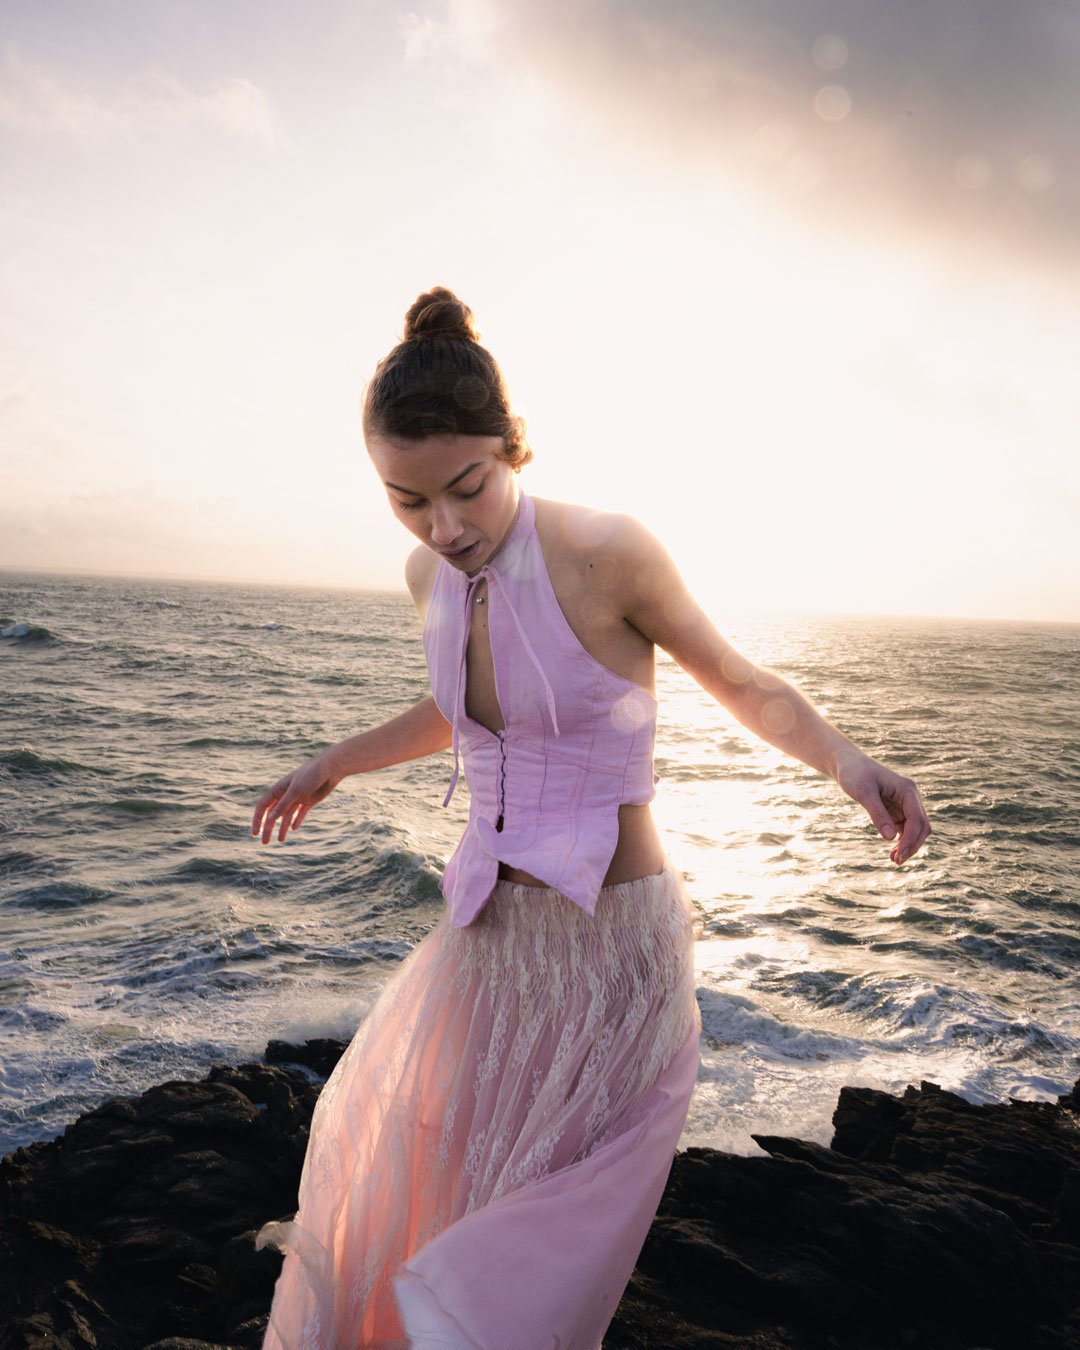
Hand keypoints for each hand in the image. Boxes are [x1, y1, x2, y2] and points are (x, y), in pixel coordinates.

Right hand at [252, 752, 339, 843]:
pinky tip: (293, 829)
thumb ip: (283, 805)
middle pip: (273, 814)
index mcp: (278, 789)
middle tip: (265, 843)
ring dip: (282, 828)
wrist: (330, 768)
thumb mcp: (295, 791)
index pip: (263, 806)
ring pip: (287, 816)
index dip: (257, 820)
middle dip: (268, 828)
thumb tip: (269, 819)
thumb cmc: (311, 776)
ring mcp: (298, 798)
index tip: (255, 833)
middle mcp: (286, 794)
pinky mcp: (309, 800)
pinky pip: (300, 813)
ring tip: (281, 840)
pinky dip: (297, 820)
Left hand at [834, 748, 931, 865]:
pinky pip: (905, 829)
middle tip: (896, 861)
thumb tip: (890, 838)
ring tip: (894, 860)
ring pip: (915, 830)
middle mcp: (910, 797)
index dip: (910, 839)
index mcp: (907, 790)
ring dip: (908, 846)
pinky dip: (901, 841)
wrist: (846, 763)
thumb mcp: (863, 793)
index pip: (917, 819)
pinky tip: (892, 852)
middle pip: (921, 827)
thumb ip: (877, 814)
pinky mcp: (896, 810)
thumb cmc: (854, 773)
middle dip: (912, 845)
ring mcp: (905, 805)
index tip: (899, 854)